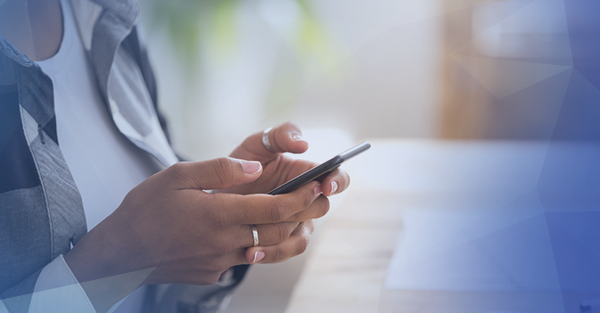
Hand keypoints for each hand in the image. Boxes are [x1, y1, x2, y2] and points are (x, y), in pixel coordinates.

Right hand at [63, 157, 326, 311]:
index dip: (302, 196)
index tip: (318, 183)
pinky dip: (257, 245)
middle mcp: (226, 241)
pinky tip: (252, 231)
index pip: (275, 207)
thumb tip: (254, 167)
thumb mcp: (177, 176)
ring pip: (266, 248)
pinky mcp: (214, 274)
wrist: (121, 252)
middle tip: (320, 198)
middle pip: (279, 230)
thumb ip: (219, 169)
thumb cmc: (146, 208)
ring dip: (286, 232)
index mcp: (219, 213)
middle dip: (305, 213)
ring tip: (296, 215)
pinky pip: (244, 259)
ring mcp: (221, 262)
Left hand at [217, 122, 350, 265]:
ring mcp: (294, 223)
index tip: (326, 185)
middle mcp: (306, 200)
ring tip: (264, 234)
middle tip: (285, 209)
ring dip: (285, 237)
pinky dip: (270, 254)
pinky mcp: (279, 242)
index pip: (337, 178)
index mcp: (307, 174)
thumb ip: (280, 135)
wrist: (216, 193)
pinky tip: (251, 253)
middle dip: (306, 209)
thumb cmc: (241, 165)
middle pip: (321, 207)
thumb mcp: (257, 144)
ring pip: (302, 236)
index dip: (338, 182)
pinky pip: (285, 252)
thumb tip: (304, 143)